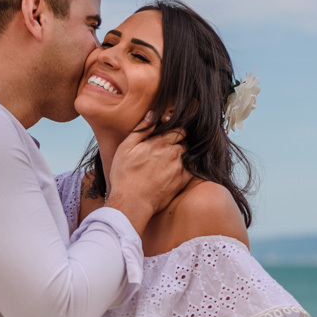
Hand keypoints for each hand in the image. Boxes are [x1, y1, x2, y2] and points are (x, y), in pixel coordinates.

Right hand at [108, 117, 189, 235]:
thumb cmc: (125, 176)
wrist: (132, 202)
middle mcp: (172, 153)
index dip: (175, 130)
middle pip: (184, 141)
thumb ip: (141, 130)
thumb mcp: (126, 148)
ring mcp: (178, 167)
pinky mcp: (181, 181)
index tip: (170, 134)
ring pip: (187, 155)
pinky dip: (187, 168)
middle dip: (179, 142)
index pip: (177, 129)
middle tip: (169, 149)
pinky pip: (191, 169)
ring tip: (169, 162)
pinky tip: (176, 172)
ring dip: (181, 155)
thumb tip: (152, 114)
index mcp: (159, 143)